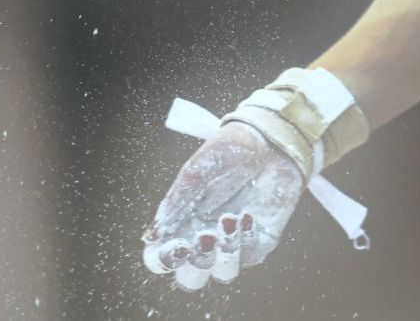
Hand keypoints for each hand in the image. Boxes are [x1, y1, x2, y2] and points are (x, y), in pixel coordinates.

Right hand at [142, 121, 304, 289]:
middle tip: (205, 237)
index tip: (179, 244)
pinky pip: (251, 255)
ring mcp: (232, 243)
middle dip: (197, 265)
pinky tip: (249, 213)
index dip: (165, 260)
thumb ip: (175, 204)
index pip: (161, 259)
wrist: (268, 140)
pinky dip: (248, 237)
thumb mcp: (196, 173)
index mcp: (179, 224)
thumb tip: (151, 237)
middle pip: (191, 278)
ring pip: (223, 273)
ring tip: (229, 218)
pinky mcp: (259, 241)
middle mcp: (202, 239)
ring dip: (225, 253)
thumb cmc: (226, 151)